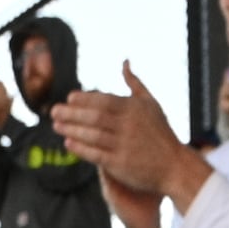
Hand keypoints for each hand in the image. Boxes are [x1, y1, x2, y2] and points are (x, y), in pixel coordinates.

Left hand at [47, 65, 200, 210]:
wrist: (174, 165)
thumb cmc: (161, 132)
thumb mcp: (151, 103)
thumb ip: (134, 83)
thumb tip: (124, 62)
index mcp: (133, 109)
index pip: (104, 100)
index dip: (85, 98)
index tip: (69, 97)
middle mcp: (128, 125)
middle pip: (94, 116)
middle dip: (72, 113)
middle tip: (53, 110)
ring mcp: (124, 145)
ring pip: (93, 135)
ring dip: (72, 129)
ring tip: (56, 125)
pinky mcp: (120, 164)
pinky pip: (96, 154)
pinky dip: (81, 148)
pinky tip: (68, 143)